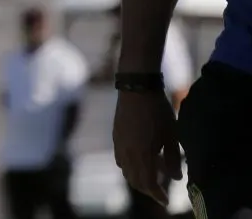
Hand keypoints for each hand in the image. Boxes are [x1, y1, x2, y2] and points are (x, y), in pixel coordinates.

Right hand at [112, 91, 182, 206]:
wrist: (137, 89)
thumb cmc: (158, 111)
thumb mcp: (171, 136)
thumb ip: (173, 159)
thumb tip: (175, 178)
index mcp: (142, 154)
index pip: (148, 183)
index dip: (157, 195)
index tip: (166, 202)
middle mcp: (127, 152)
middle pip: (134, 180)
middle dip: (147, 189)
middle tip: (159, 192)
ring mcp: (119, 144)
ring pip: (125, 170)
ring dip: (137, 178)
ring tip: (150, 176)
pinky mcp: (116, 136)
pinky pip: (120, 159)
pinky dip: (129, 166)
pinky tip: (139, 160)